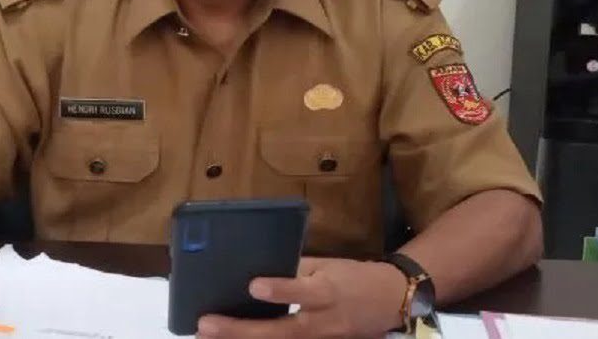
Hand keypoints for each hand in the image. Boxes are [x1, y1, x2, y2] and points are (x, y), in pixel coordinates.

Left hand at [196, 257, 406, 338]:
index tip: (253, 286)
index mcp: (327, 291)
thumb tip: (259, 266)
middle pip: (281, 331)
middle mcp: (322, 321)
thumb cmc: (352, 277)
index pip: (302, 292)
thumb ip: (296, 269)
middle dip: (242, 331)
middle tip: (207, 325)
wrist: (390, 301)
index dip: (280, 290)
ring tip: (208, 337)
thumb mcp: (328, 265)